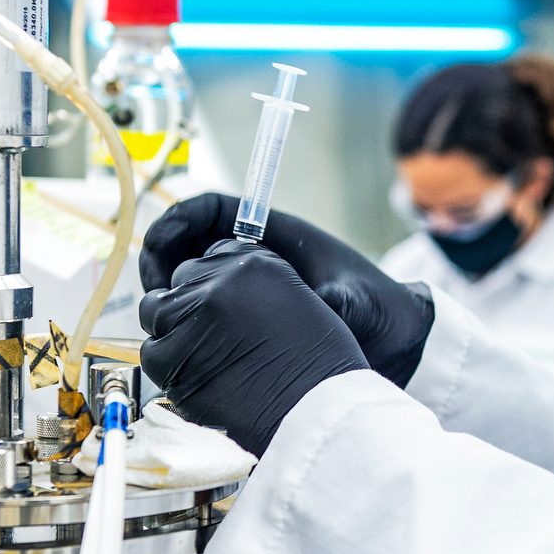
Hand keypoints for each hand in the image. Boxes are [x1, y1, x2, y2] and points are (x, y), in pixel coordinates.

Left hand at [138, 239, 368, 456]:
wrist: (315, 415)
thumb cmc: (319, 369)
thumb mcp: (299, 305)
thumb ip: (257, 292)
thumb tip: (228, 301)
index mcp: (254, 262)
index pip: (210, 259)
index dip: (214, 287)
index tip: (225, 310)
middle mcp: (219, 280)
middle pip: (180, 281)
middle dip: (190, 306)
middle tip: (212, 339)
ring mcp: (191, 316)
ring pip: (156, 312)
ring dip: (172, 332)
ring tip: (203, 360)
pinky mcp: (170, 356)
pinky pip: (151, 352)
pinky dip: (167, 366)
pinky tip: (198, 380)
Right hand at [140, 194, 434, 386]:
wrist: (399, 341)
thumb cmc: (379, 309)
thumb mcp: (355, 302)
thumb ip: (332, 302)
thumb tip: (318, 303)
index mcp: (276, 237)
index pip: (214, 211)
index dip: (180, 220)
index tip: (160, 241)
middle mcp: (257, 259)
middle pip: (191, 246)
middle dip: (163, 260)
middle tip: (154, 290)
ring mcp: (250, 289)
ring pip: (191, 281)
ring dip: (169, 293)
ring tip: (161, 317)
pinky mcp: (249, 320)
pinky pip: (205, 313)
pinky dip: (186, 321)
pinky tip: (182, 342)